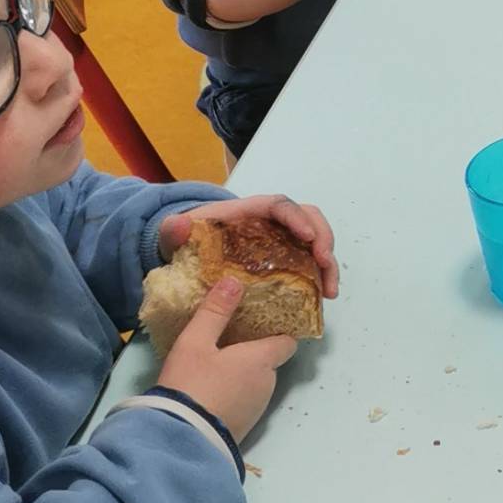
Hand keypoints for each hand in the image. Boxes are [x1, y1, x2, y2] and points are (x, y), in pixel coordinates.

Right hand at [157, 276, 296, 444]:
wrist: (179, 441)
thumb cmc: (191, 384)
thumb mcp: (195, 342)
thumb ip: (215, 311)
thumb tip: (235, 281)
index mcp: (261, 361)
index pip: (287, 342)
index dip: (279, 331)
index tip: (265, 321)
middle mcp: (266, 385)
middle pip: (269, 362)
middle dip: (254, 351)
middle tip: (230, 339)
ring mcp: (256, 410)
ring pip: (256, 383)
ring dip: (242, 373)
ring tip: (216, 363)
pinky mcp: (243, 428)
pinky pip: (245, 401)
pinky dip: (235, 392)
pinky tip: (211, 389)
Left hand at [159, 194, 339, 299]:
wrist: (189, 253)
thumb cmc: (187, 240)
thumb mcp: (175, 234)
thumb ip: (173, 229)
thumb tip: (179, 225)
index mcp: (249, 211)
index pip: (279, 205)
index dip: (296, 217)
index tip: (306, 237)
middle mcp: (271, 221)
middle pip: (308, 217)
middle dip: (322, 238)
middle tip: (325, 265)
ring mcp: (281, 240)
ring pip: (315, 239)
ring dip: (327, 262)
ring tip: (329, 291)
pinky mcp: (284, 260)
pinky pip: (309, 261)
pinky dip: (320, 276)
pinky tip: (322, 298)